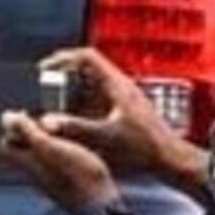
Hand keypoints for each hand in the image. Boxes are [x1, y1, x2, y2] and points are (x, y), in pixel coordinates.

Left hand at [0, 108, 113, 212]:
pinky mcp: (64, 186)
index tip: (29, 117)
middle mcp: (34, 175)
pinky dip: (61, 154)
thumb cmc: (76, 174)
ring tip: (65, 134)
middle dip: (30, 134)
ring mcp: (49, 182)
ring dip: (48, 143)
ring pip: (39, 158)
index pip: (5, 145)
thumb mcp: (49, 146)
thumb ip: (27, 131)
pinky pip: (55, 166)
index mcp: (28, 164)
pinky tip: (77, 150)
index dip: (13, 129)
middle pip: (21, 151)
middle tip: (47, 124)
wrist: (99, 205)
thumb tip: (4, 117)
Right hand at [32, 46, 181, 178]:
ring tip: (56, 103)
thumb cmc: (145, 146)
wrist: (169, 157)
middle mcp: (120, 86)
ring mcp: (123, 97)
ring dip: (73, 90)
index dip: (63, 58)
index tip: (45, 67)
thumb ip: (75, 127)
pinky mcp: (125, 109)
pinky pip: (99, 98)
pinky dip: (83, 103)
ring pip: (93, 84)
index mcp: (117, 84)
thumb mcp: (106, 137)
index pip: (87, 57)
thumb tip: (48, 121)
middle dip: (64, 76)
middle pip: (88, 68)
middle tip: (47, 87)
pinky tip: (75, 119)